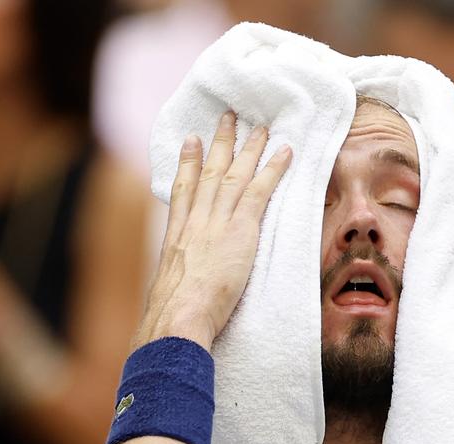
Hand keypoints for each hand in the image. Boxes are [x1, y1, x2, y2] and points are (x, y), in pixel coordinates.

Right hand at [135, 112, 291, 349]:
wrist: (177, 316)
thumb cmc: (172, 316)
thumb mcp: (168, 292)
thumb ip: (177, 283)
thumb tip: (176, 295)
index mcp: (176, 237)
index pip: (183, 191)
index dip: (188, 164)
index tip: (191, 142)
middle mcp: (195, 222)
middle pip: (210, 173)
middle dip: (219, 143)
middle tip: (228, 117)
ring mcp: (216, 222)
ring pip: (235, 175)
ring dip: (248, 147)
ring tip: (259, 126)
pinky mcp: (240, 230)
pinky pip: (260, 191)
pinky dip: (273, 168)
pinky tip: (285, 151)